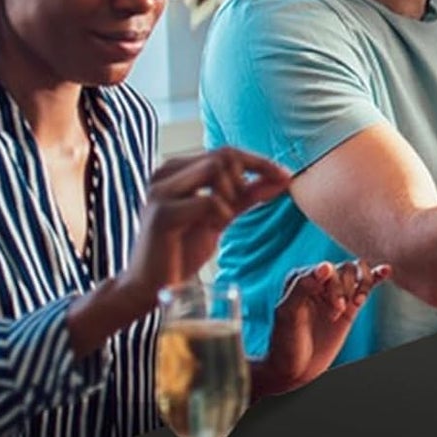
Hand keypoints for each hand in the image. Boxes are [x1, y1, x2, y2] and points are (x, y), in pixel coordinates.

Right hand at [122, 148, 290, 310]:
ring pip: (214, 169)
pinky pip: (208, 200)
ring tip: (222, 217)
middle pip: (223, 155)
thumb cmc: (183, 248)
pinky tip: (212, 227)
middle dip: (247, 177)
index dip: (260, 161)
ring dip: (231, 194)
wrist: (151, 285)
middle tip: (243, 205)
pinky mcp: (162, 214)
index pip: (226, 151)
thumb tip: (284, 177)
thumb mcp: (221, 215)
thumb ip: (248, 194)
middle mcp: (164, 173)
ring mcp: (159, 191)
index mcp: (176, 169)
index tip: (285, 175)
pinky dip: (221, 213)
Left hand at [254, 259, 390, 396]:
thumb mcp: (288, 314)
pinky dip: (377, 276)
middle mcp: (320, 281)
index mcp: (302, 278)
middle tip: (336, 312)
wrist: (295, 368)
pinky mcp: (350, 306)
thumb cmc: (286, 341)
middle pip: (346, 269)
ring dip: (361, 286)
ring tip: (356, 303)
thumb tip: (325, 266)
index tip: (334, 306)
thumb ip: (302, 287)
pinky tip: (386, 271)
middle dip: (345, 290)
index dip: (334, 286)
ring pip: (357, 273)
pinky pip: (366, 285)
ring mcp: (337, 293)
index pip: (328, 268)